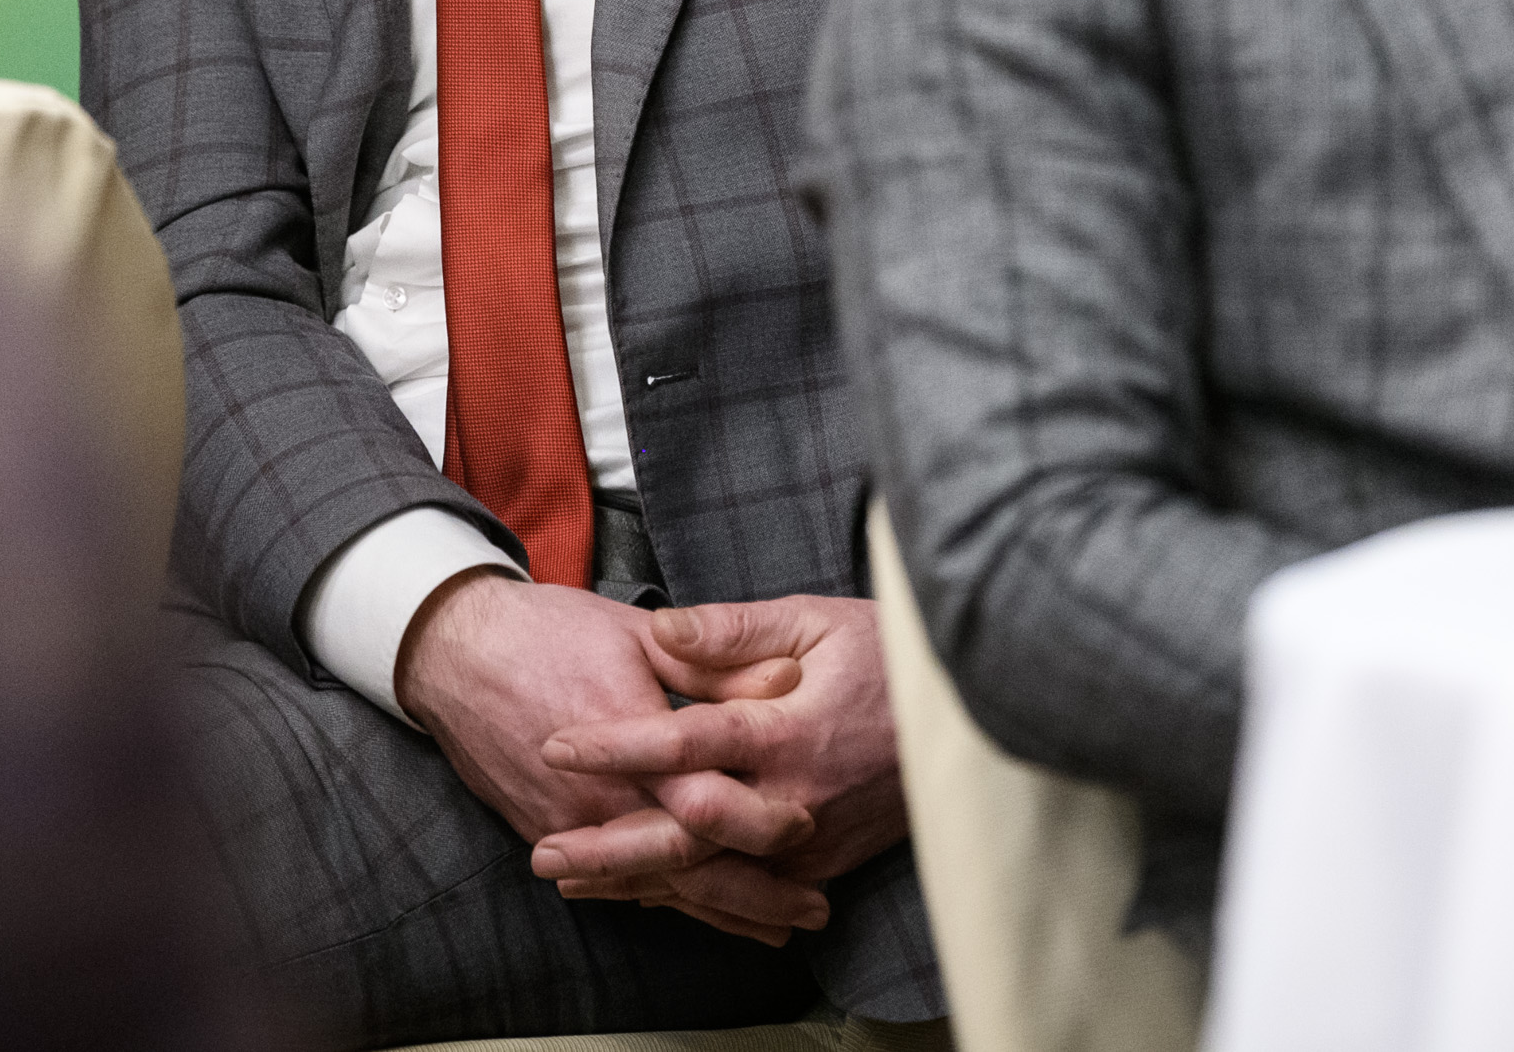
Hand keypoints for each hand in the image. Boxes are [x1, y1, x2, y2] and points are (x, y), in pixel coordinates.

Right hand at [395, 571, 829, 944]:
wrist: (455, 652)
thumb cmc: (548, 631)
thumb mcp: (637, 634)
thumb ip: (713, 665)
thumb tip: (787, 680)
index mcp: (628, 733)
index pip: (703, 796)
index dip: (757, 817)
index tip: (809, 828)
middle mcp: (599, 792)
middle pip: (686, 861)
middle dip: (753, 892)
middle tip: (812, 907)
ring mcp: (569, 821)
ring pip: (654, 882)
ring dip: (717, 908)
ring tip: (773, 924)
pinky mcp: (547, 832)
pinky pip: (614, 881)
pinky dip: (662, 899)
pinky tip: (701, 911)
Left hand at [535, 593, 910, 894]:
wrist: (968, 717)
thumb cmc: (890, 656)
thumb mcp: (816, 620)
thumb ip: (733, 629)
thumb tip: (663, 629)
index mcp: (791, 730)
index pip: (687, 743)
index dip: (617, 746)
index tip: (558, 745)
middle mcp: (798, 798)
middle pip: (687, 837)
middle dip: (610, 849)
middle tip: (545, 851)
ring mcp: (813, 842)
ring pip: (711, 877)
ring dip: (637, 881)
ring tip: (571, 881)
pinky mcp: (823, 866)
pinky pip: (745, 890)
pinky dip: (689, 893)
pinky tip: (638, 891)